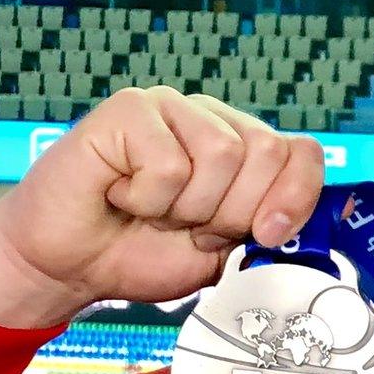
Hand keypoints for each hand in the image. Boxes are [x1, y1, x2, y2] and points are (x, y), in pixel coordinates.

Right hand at [0, 88, 324, 327]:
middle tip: (187, 226)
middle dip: (231, 212)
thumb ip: (268, 227)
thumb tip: (306, 216)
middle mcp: (211, 118)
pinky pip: (168, 163)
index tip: (260, 237)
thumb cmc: (141, 253)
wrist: (68, 267)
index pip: (302, 152)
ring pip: (222, 155)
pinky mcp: (127, 109)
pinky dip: (146, 199)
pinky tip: (120, 194)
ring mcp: (169, 107)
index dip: (292, 200)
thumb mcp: (224, 252)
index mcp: (243, 146)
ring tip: (151, 209)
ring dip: (186, 207)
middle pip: (266, 153)